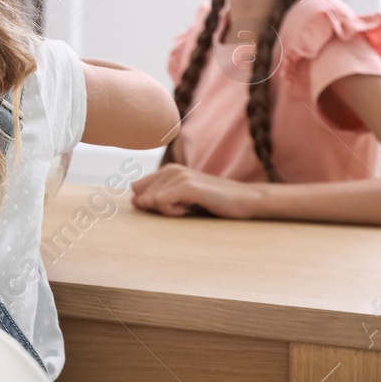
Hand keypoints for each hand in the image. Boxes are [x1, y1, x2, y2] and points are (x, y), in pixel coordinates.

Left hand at [129, 163, 262, 218]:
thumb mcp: (185, 199)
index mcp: (168, 170)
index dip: (149, 204)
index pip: (137, 189)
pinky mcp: (188, 186)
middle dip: (157, 208)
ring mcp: (179, 176)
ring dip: (168, 211)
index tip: (173, 208)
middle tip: (183, 209)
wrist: (246, 201)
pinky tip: (188, 210)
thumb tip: (134, 201)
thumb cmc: (215, 203)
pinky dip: (172, 212)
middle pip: (141, 196)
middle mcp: (171, 169)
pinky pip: (161, 202)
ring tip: (189, 209)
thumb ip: (160, 197)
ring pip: (151, 200)